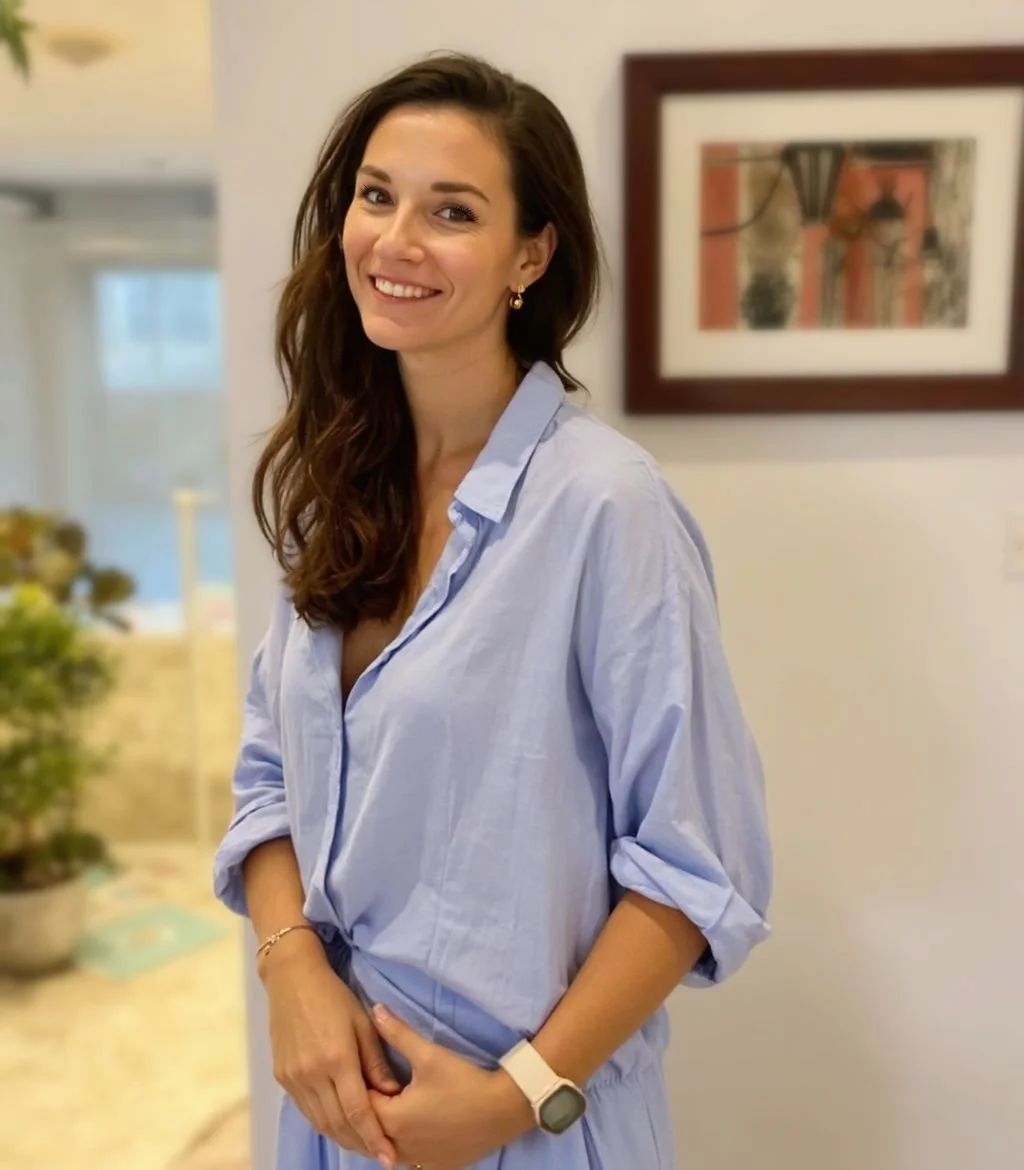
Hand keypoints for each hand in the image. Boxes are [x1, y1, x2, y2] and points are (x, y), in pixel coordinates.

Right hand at [262, 933, 401, 1166]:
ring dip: (343, 1137)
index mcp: (336, 1058)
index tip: (389, 1157)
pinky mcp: (281, 1077)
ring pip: (320, 1121)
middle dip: (361, 1143)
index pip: (357, 1110)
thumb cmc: (334, 996)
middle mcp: (311, 1073)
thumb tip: (394, 1095)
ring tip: (364, 1145)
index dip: (374, 1137)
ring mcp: (293, 1077)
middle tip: (381, 1154)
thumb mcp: (363, 1024)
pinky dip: (324, 1122)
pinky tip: (340, 1125)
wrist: (292, 979)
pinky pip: (306, 1110)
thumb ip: (377, 1063)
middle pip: (338, 1123)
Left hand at [368, 1004, 534, 1169]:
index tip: (358, 1068)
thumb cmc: (463, 1081)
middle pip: (368, 1130)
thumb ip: (397, 1033)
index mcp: (392, 1119)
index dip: (357, 1085)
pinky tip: (406, 1128)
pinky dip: (398, 1144)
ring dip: (380, 1129)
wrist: (502, 1110)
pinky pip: (405, 1158)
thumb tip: (375, 1010)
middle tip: (368, 1085)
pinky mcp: (432, 1166)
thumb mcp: (428, 1053)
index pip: (358, 1103)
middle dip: (364, 1109)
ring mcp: (416, 1161)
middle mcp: (398, 1146)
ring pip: (385, 1147)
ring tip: (384, 1104)